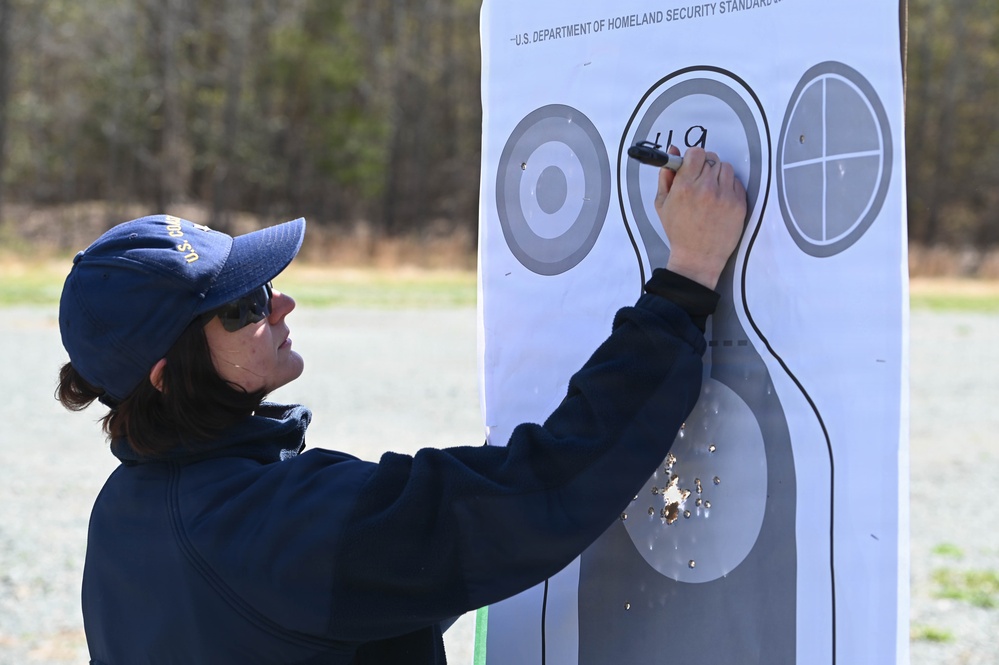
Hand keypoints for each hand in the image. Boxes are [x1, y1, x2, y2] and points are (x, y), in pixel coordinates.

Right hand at [654, 146, 747, 289]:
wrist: (698, 257)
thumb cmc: (679, 232)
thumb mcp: (662, 204)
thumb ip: (666, 176)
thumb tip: (673, 151)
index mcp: (685, 187)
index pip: (696, 153)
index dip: (694, 157)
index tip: (692, 165)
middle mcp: (706, 188)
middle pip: (711, 158)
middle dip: (705, 166)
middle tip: (701, 180)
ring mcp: (725, 196)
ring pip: (726, 167)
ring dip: (718, 174)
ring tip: (711, 190)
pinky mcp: (739, 204)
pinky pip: (736, 182)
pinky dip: (729, 187)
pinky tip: (720, 199)